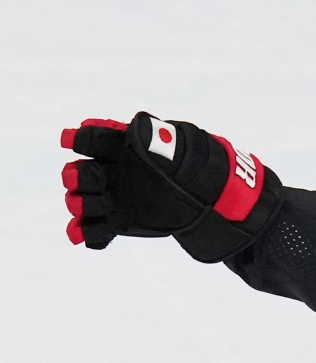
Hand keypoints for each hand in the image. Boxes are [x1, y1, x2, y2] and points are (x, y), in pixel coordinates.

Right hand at [63, 112, 280, 260]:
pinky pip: (94, 230)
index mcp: (114, 148)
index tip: (70, 140)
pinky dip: (86, 234)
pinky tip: (81, 236)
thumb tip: (135, 126)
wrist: (198, 191)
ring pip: (82, 202)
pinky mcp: (117, 221)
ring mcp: (109, 197)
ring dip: (81, 205)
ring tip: (89, 206)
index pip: (89, 140)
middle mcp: (106, 172)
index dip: (78, 140)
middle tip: (90, 178)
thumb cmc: (181, 162)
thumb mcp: (170, 144)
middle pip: (80, 174)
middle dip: (79, 177)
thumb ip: (151, 135)